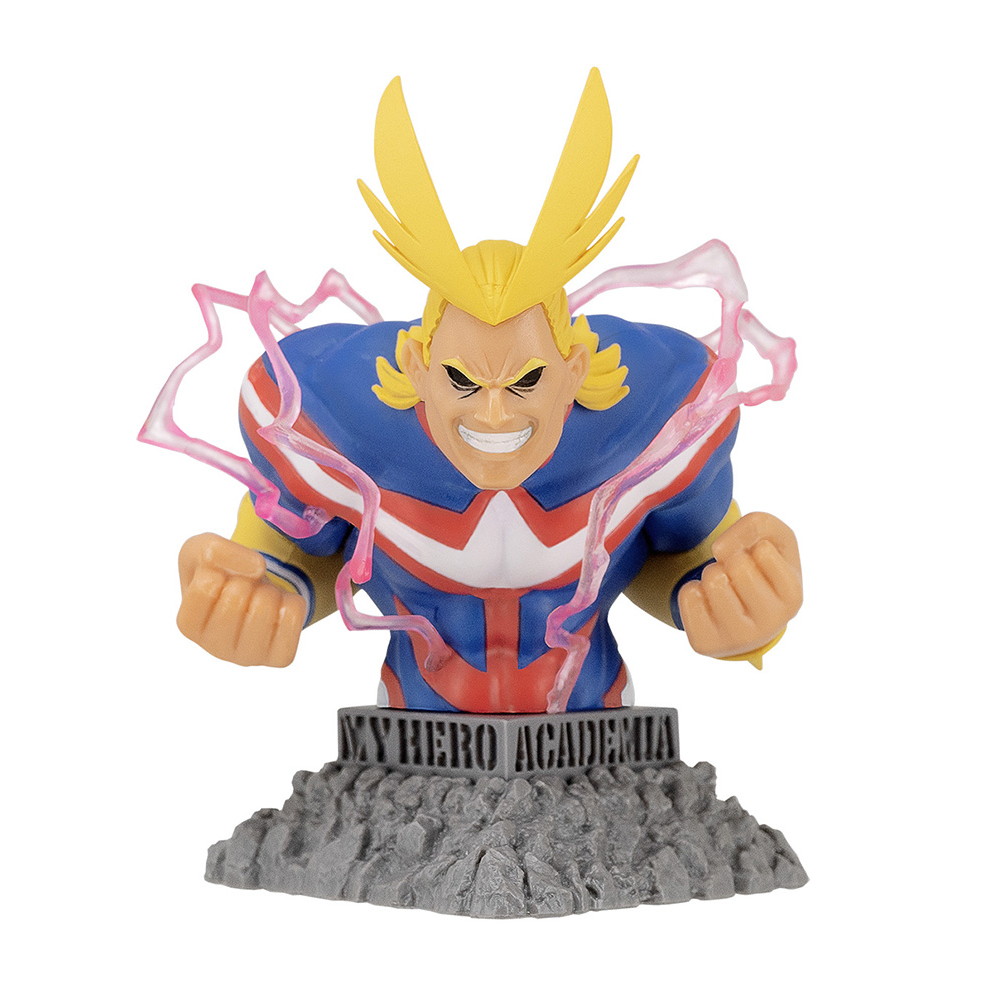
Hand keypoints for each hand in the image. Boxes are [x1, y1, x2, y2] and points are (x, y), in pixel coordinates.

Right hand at [177, 534, 306, 666]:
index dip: (219, 570)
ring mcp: (248, 656)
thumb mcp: (203, 549)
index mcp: (189, 625)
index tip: (222, 578)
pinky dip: (292, 601)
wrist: (256, 595)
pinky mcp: (279, 657)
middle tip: (246, 588)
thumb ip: (215, 549)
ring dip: (270, 590)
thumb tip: (257, 568)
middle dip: (246, 580)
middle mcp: (214, 647)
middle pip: (237, 596)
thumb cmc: (222, 575)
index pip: (206, 585)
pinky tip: (280, 609)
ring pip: (266, 607)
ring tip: (262, 597)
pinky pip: (294, 617)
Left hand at [678, 512, 801, 662]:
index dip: (753, 547)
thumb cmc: (763, 570)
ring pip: (711, 580)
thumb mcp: (775, 539)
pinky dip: (692, 590)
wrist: (746, 617)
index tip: (756, 563)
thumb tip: (720, 550)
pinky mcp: (705, 644)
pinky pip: (687, 596)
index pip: (762, 550)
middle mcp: (770, 624)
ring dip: (711, 574)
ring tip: (722, 588)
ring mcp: (737, 639)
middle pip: (736, 565)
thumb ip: (758, 525)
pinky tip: (706, 603)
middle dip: (730, 561)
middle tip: (735, 576)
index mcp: (792, 597)